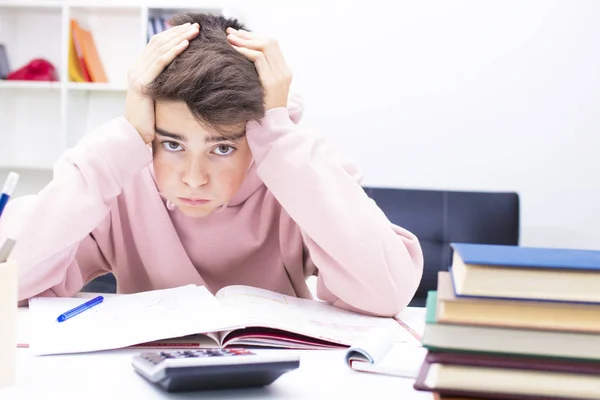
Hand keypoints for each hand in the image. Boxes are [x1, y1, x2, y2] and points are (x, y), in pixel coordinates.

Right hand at [125, 22, 199, 143]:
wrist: (135, 135)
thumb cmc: (151, 120)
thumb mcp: (160, 96)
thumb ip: (167, 83)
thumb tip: (185, 76)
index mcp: (140, 69)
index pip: (156, 44)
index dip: (173, 34)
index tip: (190, 29)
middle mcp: (136, 68)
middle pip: (158, 42)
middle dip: (178, 32)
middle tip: (196, 26)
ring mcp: (137, 75)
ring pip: (159, 49)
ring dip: (179, 38)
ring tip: (195, 31)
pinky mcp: (142, 84)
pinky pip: (159, 63)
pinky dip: (173, 52)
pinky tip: (185, 44)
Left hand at [226, 28, 291, 109]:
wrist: (273, 127)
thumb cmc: (264, 110)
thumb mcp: (264, 88)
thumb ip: (261, 73)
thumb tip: (245, 57)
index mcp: (285, 71)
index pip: (272, 45)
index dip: (255, 37)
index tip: (239, 34)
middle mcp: (285, 71)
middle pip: (270, 42)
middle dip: (249, 35)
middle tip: (231, 33)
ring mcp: (280, 76)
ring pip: (265, 46)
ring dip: (245, 40)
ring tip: (230, 39)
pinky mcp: (272, 82)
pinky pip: (259, 58)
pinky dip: (246, 51)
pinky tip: (234, 49)